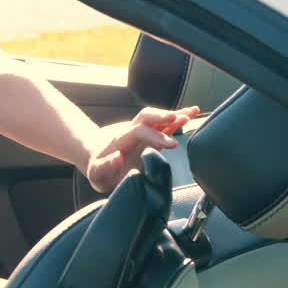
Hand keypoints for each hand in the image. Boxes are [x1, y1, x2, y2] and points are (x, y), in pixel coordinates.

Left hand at [83, 106, 201, 191]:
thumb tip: (117, 158)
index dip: (155, 136)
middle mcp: (132, 131)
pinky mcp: (150, 134)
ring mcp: (142, 131)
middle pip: (146, 117)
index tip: (171, 144)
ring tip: (191, 113)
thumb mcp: (97, 173)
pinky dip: (177, 117)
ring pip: (157, 118)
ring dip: (173, 114)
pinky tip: (191, 113)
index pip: (138, 132)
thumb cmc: (99, 169)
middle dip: (163, 117)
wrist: (96, 156)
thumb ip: (105, 167)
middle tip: (180, 120)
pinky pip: (164, 124)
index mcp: (121, 140)